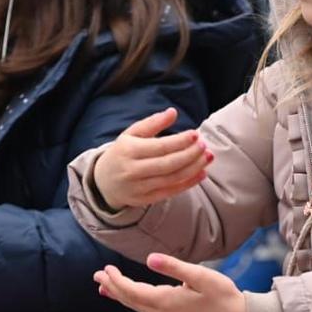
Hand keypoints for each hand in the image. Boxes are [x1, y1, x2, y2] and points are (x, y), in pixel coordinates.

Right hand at [91, 108, 211, 210]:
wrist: (104, 182)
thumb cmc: (123, 153)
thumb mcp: (131, 134)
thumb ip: (152, 123)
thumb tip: (173, 112)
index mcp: (129, 151)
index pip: (159, 147)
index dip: (180, 141)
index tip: (195, 134)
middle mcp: (133, 170)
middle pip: (168, 164)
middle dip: (190, 155)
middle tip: (204, 146)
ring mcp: (139, 187)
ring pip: (172, 179)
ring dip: (193, 168)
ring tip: (207, 157)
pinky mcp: (146, 200)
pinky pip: (171, 191)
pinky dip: (188, 183)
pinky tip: (201, 173)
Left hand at [95, 253, 246, 311]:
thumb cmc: (223, 296)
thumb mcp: (201, 276)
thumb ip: (174, 267)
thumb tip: (150, 259)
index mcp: (167, 302)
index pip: (133, 292)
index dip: (117, 281)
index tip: (105, 269)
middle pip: (131, 301)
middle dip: (113, 287)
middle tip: (97, 276)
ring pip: (137, 307)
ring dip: (121, 295)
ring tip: (105, 287)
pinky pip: (146, 310)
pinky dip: (133, 301)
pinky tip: (131, 297)